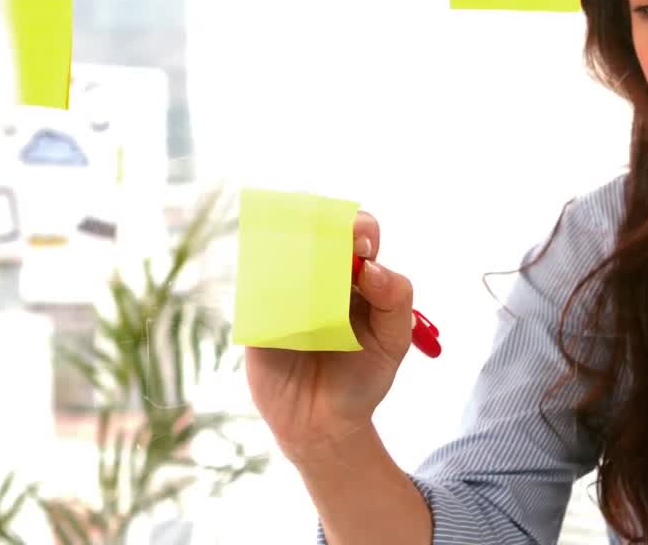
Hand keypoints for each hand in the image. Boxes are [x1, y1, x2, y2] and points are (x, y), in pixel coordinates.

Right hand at [245, 212, 414, 465]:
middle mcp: (320, 277)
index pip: (358, 234)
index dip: (360, 227)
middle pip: (315, 231)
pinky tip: (271, 280)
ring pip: (279, 249)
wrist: (324, 424)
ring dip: (285, 240)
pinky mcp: (257, 315)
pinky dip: (259, 275)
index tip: (363, 244)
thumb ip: (395, 300)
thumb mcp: (393, 341)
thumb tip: (371, 267)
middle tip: (329, 238)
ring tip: (298, 250)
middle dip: (320, 221)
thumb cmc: (363, 377)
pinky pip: (252, 287)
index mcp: (356, 277)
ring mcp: (286, 292)